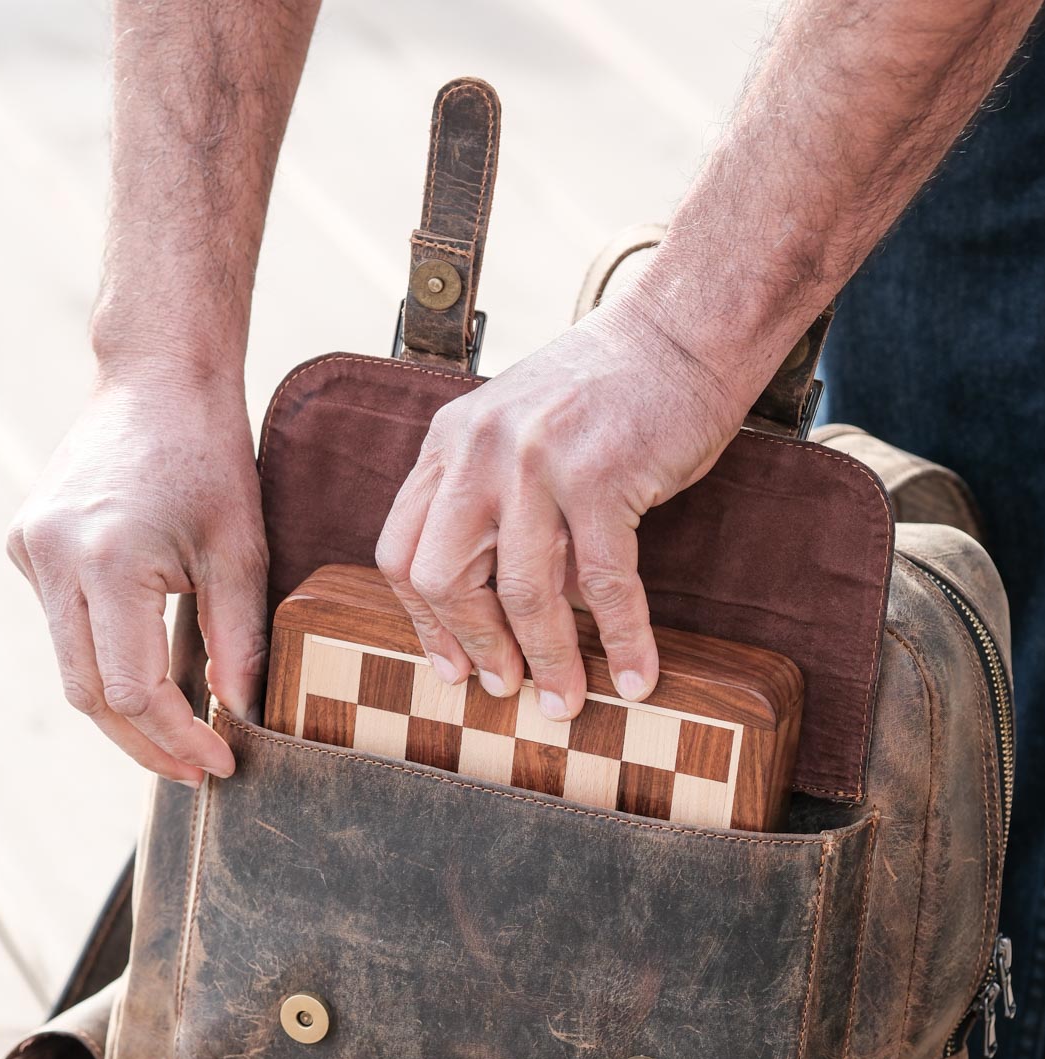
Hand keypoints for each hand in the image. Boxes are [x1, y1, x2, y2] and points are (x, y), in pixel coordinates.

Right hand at [7, 369, 268, 784]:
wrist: (155, 379)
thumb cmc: (209, 456)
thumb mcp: (241, 551)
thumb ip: (240, 642)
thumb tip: (238, 716)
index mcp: (107, 561)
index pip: (134, 691)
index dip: (178, 739)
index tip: (221, 763)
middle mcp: (52, 559)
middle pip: (89, 696)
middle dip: (145, 743)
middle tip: (196, 770)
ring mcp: (30, 552)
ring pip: (70, 669)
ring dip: (122, 710)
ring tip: (179, 734)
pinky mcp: (26, 545)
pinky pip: (63, 627)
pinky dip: (105, 659)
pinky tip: (148, 666)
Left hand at [375, 296, 745, 721]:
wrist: (683, 331)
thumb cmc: (610, 391)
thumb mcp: (518, 432)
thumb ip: (492, 502)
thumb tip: (495, 611)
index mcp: (450, 442)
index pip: (402, 551)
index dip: (423, 622)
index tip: (449, 666)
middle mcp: (479, 449)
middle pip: (442, 579)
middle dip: (475, 646)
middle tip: (504, 687)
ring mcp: (535, 460)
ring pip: (525, 593)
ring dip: (549, 661)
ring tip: (566, 700)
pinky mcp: (600, 476)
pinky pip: (603, 585)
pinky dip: (624, 639)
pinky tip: (637, 675)